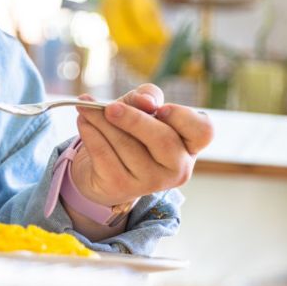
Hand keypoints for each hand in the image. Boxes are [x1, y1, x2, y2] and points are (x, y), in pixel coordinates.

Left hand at [71, 83, 212, 210]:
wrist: (100, 170)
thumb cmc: (129, 132)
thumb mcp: (140, 108)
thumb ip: (145, 98)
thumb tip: (146, 101)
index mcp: (188, 144)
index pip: (203, 131)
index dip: (183, 117)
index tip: (160, 108)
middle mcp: (177, 167)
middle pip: (164, 141)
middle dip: (134, 120)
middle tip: (110, 107)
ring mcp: (150, 182)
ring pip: (128, 147)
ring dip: (102, 122)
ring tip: (86, 108)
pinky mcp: (122, 188)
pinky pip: (104, 156)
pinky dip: (90, 135)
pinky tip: (83, 122)